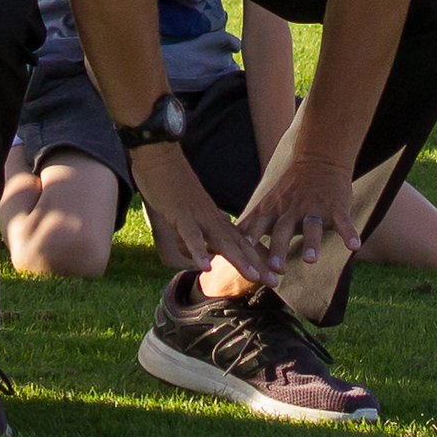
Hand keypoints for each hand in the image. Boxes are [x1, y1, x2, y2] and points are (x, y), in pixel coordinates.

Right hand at [131, 139, 277, 288]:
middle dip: (257, 263)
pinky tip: (205, 268)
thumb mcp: (190, 212)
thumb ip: (199, 234)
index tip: (277, 273)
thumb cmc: (171, 183)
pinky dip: (199, 251)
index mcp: (216, 218)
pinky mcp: (180, 213)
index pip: (243, 241)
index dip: (260, 257)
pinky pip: (191, 235)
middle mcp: (212, 218)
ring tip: (253, 277)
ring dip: (238, 260)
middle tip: (275, 281)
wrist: (159, 154)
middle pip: (239, 244)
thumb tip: (203, 257)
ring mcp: (198, 215)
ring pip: (221, 240)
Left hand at [234, 145, 364, 274]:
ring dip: (311, 243)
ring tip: (311, 260)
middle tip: (275, 268)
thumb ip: (251, 222)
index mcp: (273, 210)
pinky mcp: (335, 207)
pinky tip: (354, 247)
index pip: (258, 228)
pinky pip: (343, 221)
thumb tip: (230, 241)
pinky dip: (349, 233)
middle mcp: (291, 210)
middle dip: (278, 248)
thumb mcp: (267, 202)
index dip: (251, 244)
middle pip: (282, 230)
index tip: (243, 262)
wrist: (319, 160)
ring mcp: (314, 208)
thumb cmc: (290, 188)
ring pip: (311, 226)